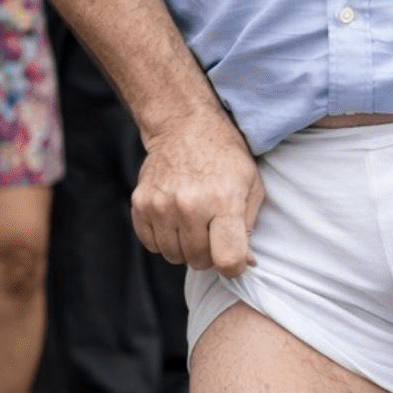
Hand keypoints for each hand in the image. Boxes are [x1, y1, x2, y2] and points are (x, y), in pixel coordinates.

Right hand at [131, 110, 265, 277]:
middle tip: (213, 231)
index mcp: (223, 201)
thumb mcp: (251, 184)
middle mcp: (190, 205)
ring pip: (173, 256)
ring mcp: (161, 205)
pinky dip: (164, 239)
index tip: (235, 256)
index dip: (235, 266)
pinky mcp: (141, 203)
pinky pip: (152, 244)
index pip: (227, 259)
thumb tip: (246, 263)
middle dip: (210, 253)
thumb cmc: (225, 157)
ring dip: (186, 247)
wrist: (185, 126)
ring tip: (195, 222)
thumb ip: (250, 225)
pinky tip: (175, 218)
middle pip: (199, 261)